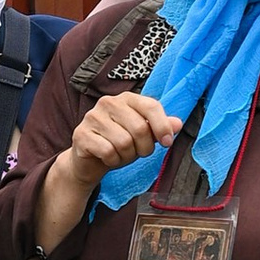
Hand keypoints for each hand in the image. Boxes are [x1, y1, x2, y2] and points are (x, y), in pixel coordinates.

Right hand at [34, 92, 178, 253]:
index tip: (167, 142)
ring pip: (124, 142)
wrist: (89, 160)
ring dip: (127, 156)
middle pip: (140, 128)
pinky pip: (108, 152)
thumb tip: (178, 124)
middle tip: (138, 152)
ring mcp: (92, 117)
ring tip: (121, 155)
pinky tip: (109, 158)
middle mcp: (108, 103)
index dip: (163, 127)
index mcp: (126, 98)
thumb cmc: (119, 143)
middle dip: (144, 148)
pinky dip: (113, 161)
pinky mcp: (81, 134)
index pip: (151, 106)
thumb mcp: (143, 135)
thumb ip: (160, 127)